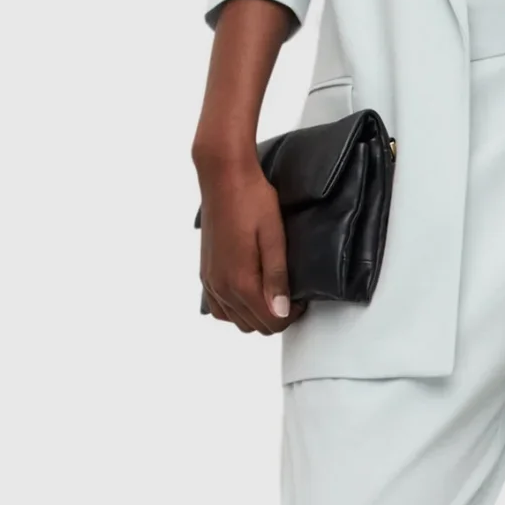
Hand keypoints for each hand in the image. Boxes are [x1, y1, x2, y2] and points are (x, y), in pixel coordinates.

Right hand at [194, 146, 302, 331]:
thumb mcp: (274, 238)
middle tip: (288, 294)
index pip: (270, 322)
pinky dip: (234, 308)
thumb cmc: (252, 201)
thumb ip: (277, 278)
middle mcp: (221, 287)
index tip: (299, 298)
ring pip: (235, 320)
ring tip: (271, 292)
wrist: (224, 178)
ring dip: (255, 314)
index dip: (290, 315)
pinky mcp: (206, 273)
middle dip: (275, 316)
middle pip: (254, 326)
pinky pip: (218, 307)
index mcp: (240, 281)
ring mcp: (210, 281)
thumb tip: (280, 312)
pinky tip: (247, 292)